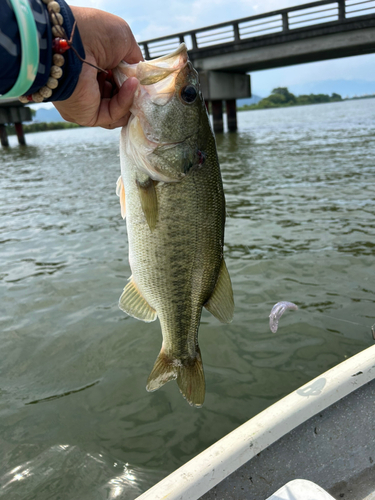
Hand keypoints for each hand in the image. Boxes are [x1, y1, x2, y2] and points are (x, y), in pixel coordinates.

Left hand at [53, 7, 142, 128]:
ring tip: (137, 82)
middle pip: (119, 99)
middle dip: (134, 93)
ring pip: (120, 112)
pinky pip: (114, 114)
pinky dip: (126, 101)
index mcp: (94, 68)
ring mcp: (88, 103)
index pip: (118, 82)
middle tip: (143, 84)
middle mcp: (89, 87)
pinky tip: (132, 85)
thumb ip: (134, 60)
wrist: (71, 40)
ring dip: (132, 98)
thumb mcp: (123, 40)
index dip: (132, 81)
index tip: (143, 77)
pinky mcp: (88, 116)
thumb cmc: (93, 32)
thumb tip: (140, 77)